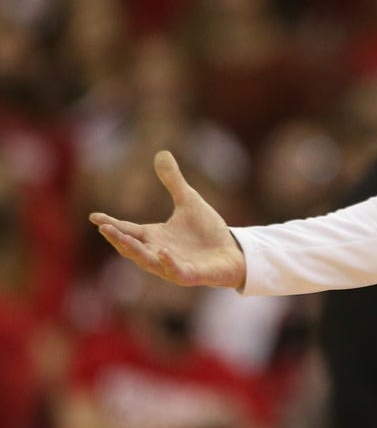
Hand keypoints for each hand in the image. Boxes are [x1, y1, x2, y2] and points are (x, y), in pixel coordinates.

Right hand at [88, 151, 245, 289]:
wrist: (231, 252)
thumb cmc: (206, 230)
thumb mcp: (188, 200)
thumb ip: (173, 181)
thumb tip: (162, 152)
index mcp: (154, 236)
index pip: (128, 230)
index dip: (112, 223)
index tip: (94, 216)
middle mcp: (158, 251)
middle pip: (131, 247)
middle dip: (117, 238)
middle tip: (103, 227)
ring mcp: (172, 265)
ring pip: (147, 261)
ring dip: (135, 251)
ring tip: (122, 238)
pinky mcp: (190, 274)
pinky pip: (176, 271)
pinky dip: (168, 263)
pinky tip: (163, 251)